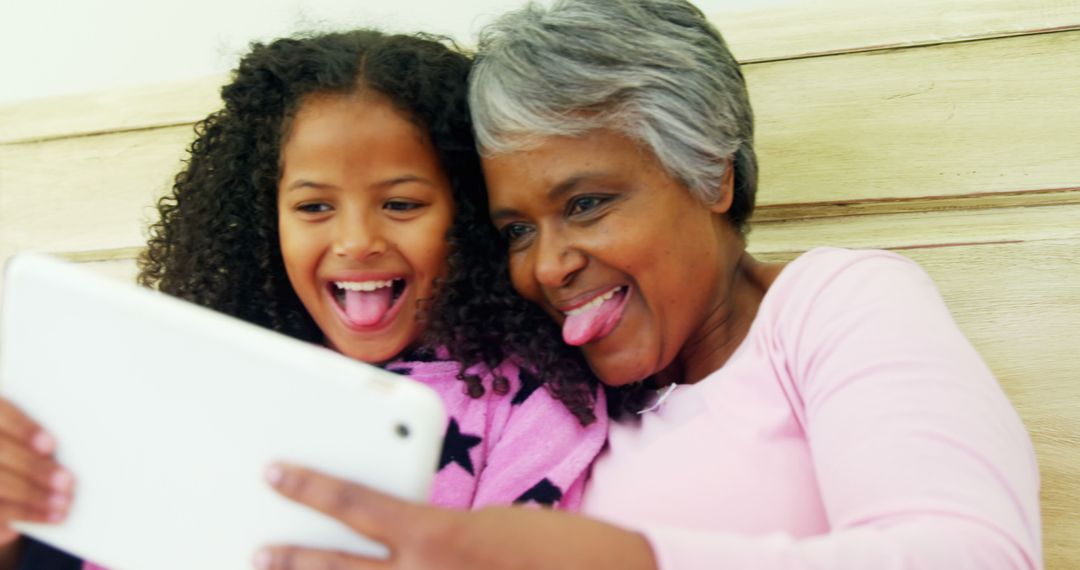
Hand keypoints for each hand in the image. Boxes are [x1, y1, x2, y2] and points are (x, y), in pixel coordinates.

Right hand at [0, 398, 73, 544]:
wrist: (5, 470)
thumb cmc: (29, 444)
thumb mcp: (35, 434)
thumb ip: (48, 434)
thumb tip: (89, 436)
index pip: (2, 414)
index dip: (24, 430)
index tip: (52, 446)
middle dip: (35, 470)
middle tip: (69, 483)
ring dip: (31, 500)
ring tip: (63, 507)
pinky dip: (17, 516)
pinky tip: (37, 522)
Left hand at [256, 463, 656, 569]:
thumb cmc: (555, 547)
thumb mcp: (485, 525)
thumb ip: (432, 533)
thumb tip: (394, 540)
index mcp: (437, 533)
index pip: (355, 503)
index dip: (309, 487)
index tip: (276, 472)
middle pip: (335, 568)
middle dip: (292, 559)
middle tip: (258, 548)